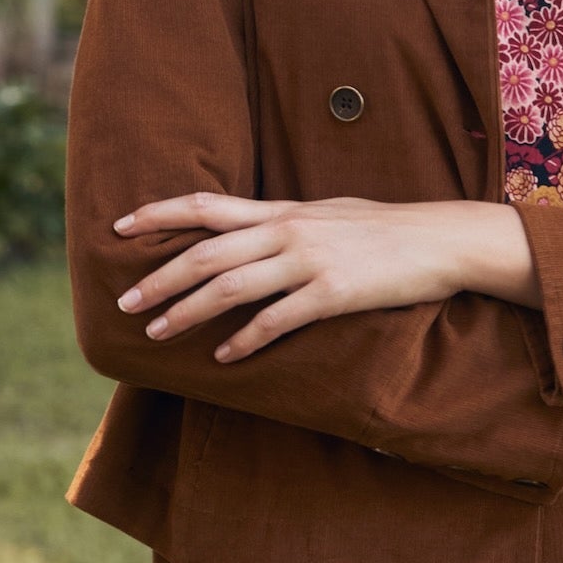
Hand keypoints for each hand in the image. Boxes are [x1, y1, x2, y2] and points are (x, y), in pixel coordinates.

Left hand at [112, 192, 538, 360]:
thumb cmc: (387, 230)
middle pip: (207, 253)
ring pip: (231, 287)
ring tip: (157, 333)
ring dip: (188, 312)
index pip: (207, 205)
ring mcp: (309, 261)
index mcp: (285, 210)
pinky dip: (245, 340)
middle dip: (161, 278)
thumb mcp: (330, 214)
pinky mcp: (332, 294)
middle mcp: (289, 231)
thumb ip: (288, 223)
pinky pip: (275, 320)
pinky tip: (224, 357)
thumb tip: (251, 233)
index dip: (160, 213)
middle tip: (126, 302)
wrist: (442, 240)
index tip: (121, 226)